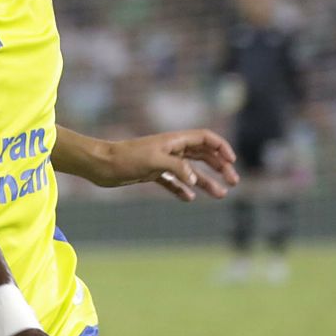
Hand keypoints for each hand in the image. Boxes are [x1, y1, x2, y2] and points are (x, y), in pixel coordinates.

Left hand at [103, 129, 238, 200]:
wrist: (101, 165)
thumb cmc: (126, 159)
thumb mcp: (154, 161)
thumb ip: (177, 167)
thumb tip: (195, 179)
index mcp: (175, 140)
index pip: (206, 138)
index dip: (221, 147)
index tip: (232, 161)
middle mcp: (171, 149)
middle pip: (203, 155)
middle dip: (220, 167)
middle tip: (233, 181)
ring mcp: (163, 161)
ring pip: (191, 170)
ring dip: (207, 181)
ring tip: (220, 195)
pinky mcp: (152, 173)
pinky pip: (173, 181)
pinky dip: (183, 188)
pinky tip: (189, 198)